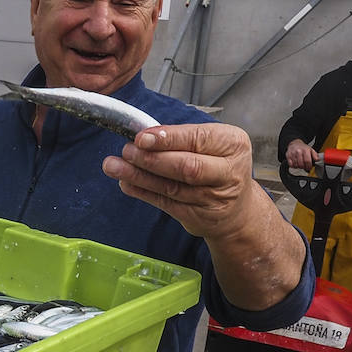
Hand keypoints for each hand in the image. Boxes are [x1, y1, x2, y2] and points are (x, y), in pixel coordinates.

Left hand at [103, 123, 261, 239]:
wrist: (236, 208)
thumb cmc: (218, 166)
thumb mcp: (212, 144)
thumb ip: (182, 138)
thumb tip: (143, 135)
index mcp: (233, 145)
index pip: (198, 139)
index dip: (168, 139)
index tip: (141, 137)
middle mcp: (229, 172)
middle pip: (187, 167)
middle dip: (152, 159)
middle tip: (127, 151)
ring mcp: (214, 198)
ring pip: (172, 187)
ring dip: (139, 176)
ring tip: (114, 166)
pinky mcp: (197, 216)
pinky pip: (165, 203)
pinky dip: (142, 192)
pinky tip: (125, 183)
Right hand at [285, 139, 318, 168]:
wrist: (295, 143)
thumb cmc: (303, 148)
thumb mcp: (311, 150)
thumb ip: (315, 155)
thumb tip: (317, 160)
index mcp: (305, 150)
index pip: (307, 161)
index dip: (309, 166)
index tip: (309, 168)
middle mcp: (298, 152)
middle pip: (301, 164)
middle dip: (304, 167)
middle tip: (305, 167)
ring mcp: (292, 154)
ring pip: (296, 165)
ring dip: (299, 167)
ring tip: (301, 165)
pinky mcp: (288, 156)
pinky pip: (291, 165)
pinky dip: (294, 166)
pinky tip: (296, 164)